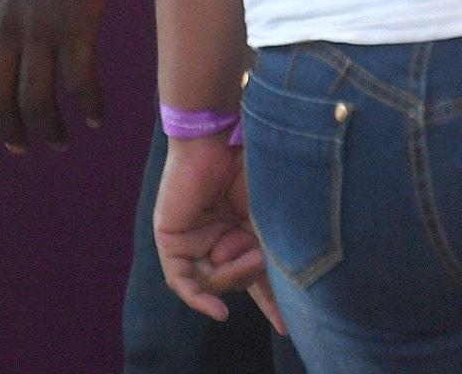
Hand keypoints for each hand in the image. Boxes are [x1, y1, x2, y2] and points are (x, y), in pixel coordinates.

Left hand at [0, 0, 128, 150]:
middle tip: (26, 147)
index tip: (11, 109)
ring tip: (62, 140)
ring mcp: (36, 26)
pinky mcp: (75, 24)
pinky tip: (95, 115)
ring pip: (34, 100)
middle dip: (9, 130)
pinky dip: (86, 105)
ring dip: (47, 129)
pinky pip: (76, 82)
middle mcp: (0, 22)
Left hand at [154, 133, 280, 329]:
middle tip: (263, 257)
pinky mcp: (172, 238)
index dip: (273, 300)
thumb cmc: (256, 164)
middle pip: (235, 279)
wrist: (221, 135)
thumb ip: (274, 245)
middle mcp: (220, 234)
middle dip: (252, 276)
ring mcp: (194, 238)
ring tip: (249, 250)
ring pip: (212, 280)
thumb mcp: (271, 213)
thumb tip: (288, 285)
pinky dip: (199, 298)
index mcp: (247, 225)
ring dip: (232, 274)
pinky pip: (183, 281)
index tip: (289, 325)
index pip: (257, 272)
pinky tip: (218, 312)